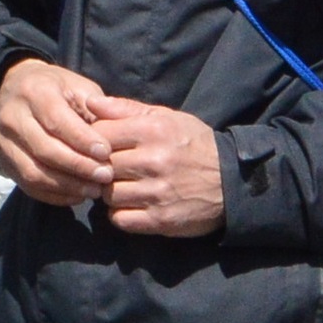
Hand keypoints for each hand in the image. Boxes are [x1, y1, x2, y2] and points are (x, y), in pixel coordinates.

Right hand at [0, 57, 114, 206]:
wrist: (16, 92)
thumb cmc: (57, 90)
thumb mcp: (79, 87)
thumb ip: (96, 109)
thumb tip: (113, 137)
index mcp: (33, 91)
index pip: (57, 120)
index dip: (82, 140)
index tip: (106, 153)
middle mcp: (13, 117)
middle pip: (45, 150)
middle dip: (78, 166)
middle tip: (105, 175)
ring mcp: (4, 143)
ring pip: (34, 173)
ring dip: (68, 186)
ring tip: (94, 189)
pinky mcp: (5, 163)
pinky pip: (29, 186)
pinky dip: (55, 196)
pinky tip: (78, 195)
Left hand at [94, 96, 225, 237]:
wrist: (232, 181)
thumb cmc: (193, 145)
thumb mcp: (166, 118)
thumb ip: (126, 109)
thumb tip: (89, 102)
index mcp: (154, 131)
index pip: (100, 135)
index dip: (95, 142)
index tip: (103, 148)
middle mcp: (155, 161)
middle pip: (102, 166)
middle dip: (103, 169)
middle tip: (114, 170)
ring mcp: (158, 193)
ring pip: (108, 195)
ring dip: (111, 193)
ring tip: (126, 187)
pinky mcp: (160, 220)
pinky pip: (120, 219)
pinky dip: (122, 214)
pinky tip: (133, 205)